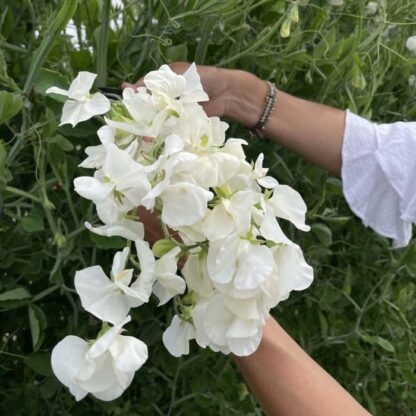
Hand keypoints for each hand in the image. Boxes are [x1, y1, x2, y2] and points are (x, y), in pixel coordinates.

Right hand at [121, 62, 266, 127]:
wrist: (226, 94)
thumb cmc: (204, 79)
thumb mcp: (179, 77)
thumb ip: (158, 84)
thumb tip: (135, 89)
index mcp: (166, 80)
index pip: (145, 87)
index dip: (134, 94)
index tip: (123, 99)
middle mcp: (169, 95)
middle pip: (150, 105)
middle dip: (140, 112)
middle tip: (130, 119)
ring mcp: (176, 109)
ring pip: (158, 117)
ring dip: (150, 124)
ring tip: (141, 132)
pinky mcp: (183, 121)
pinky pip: (170, 126)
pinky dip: (162, 131)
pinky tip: (153, 137)